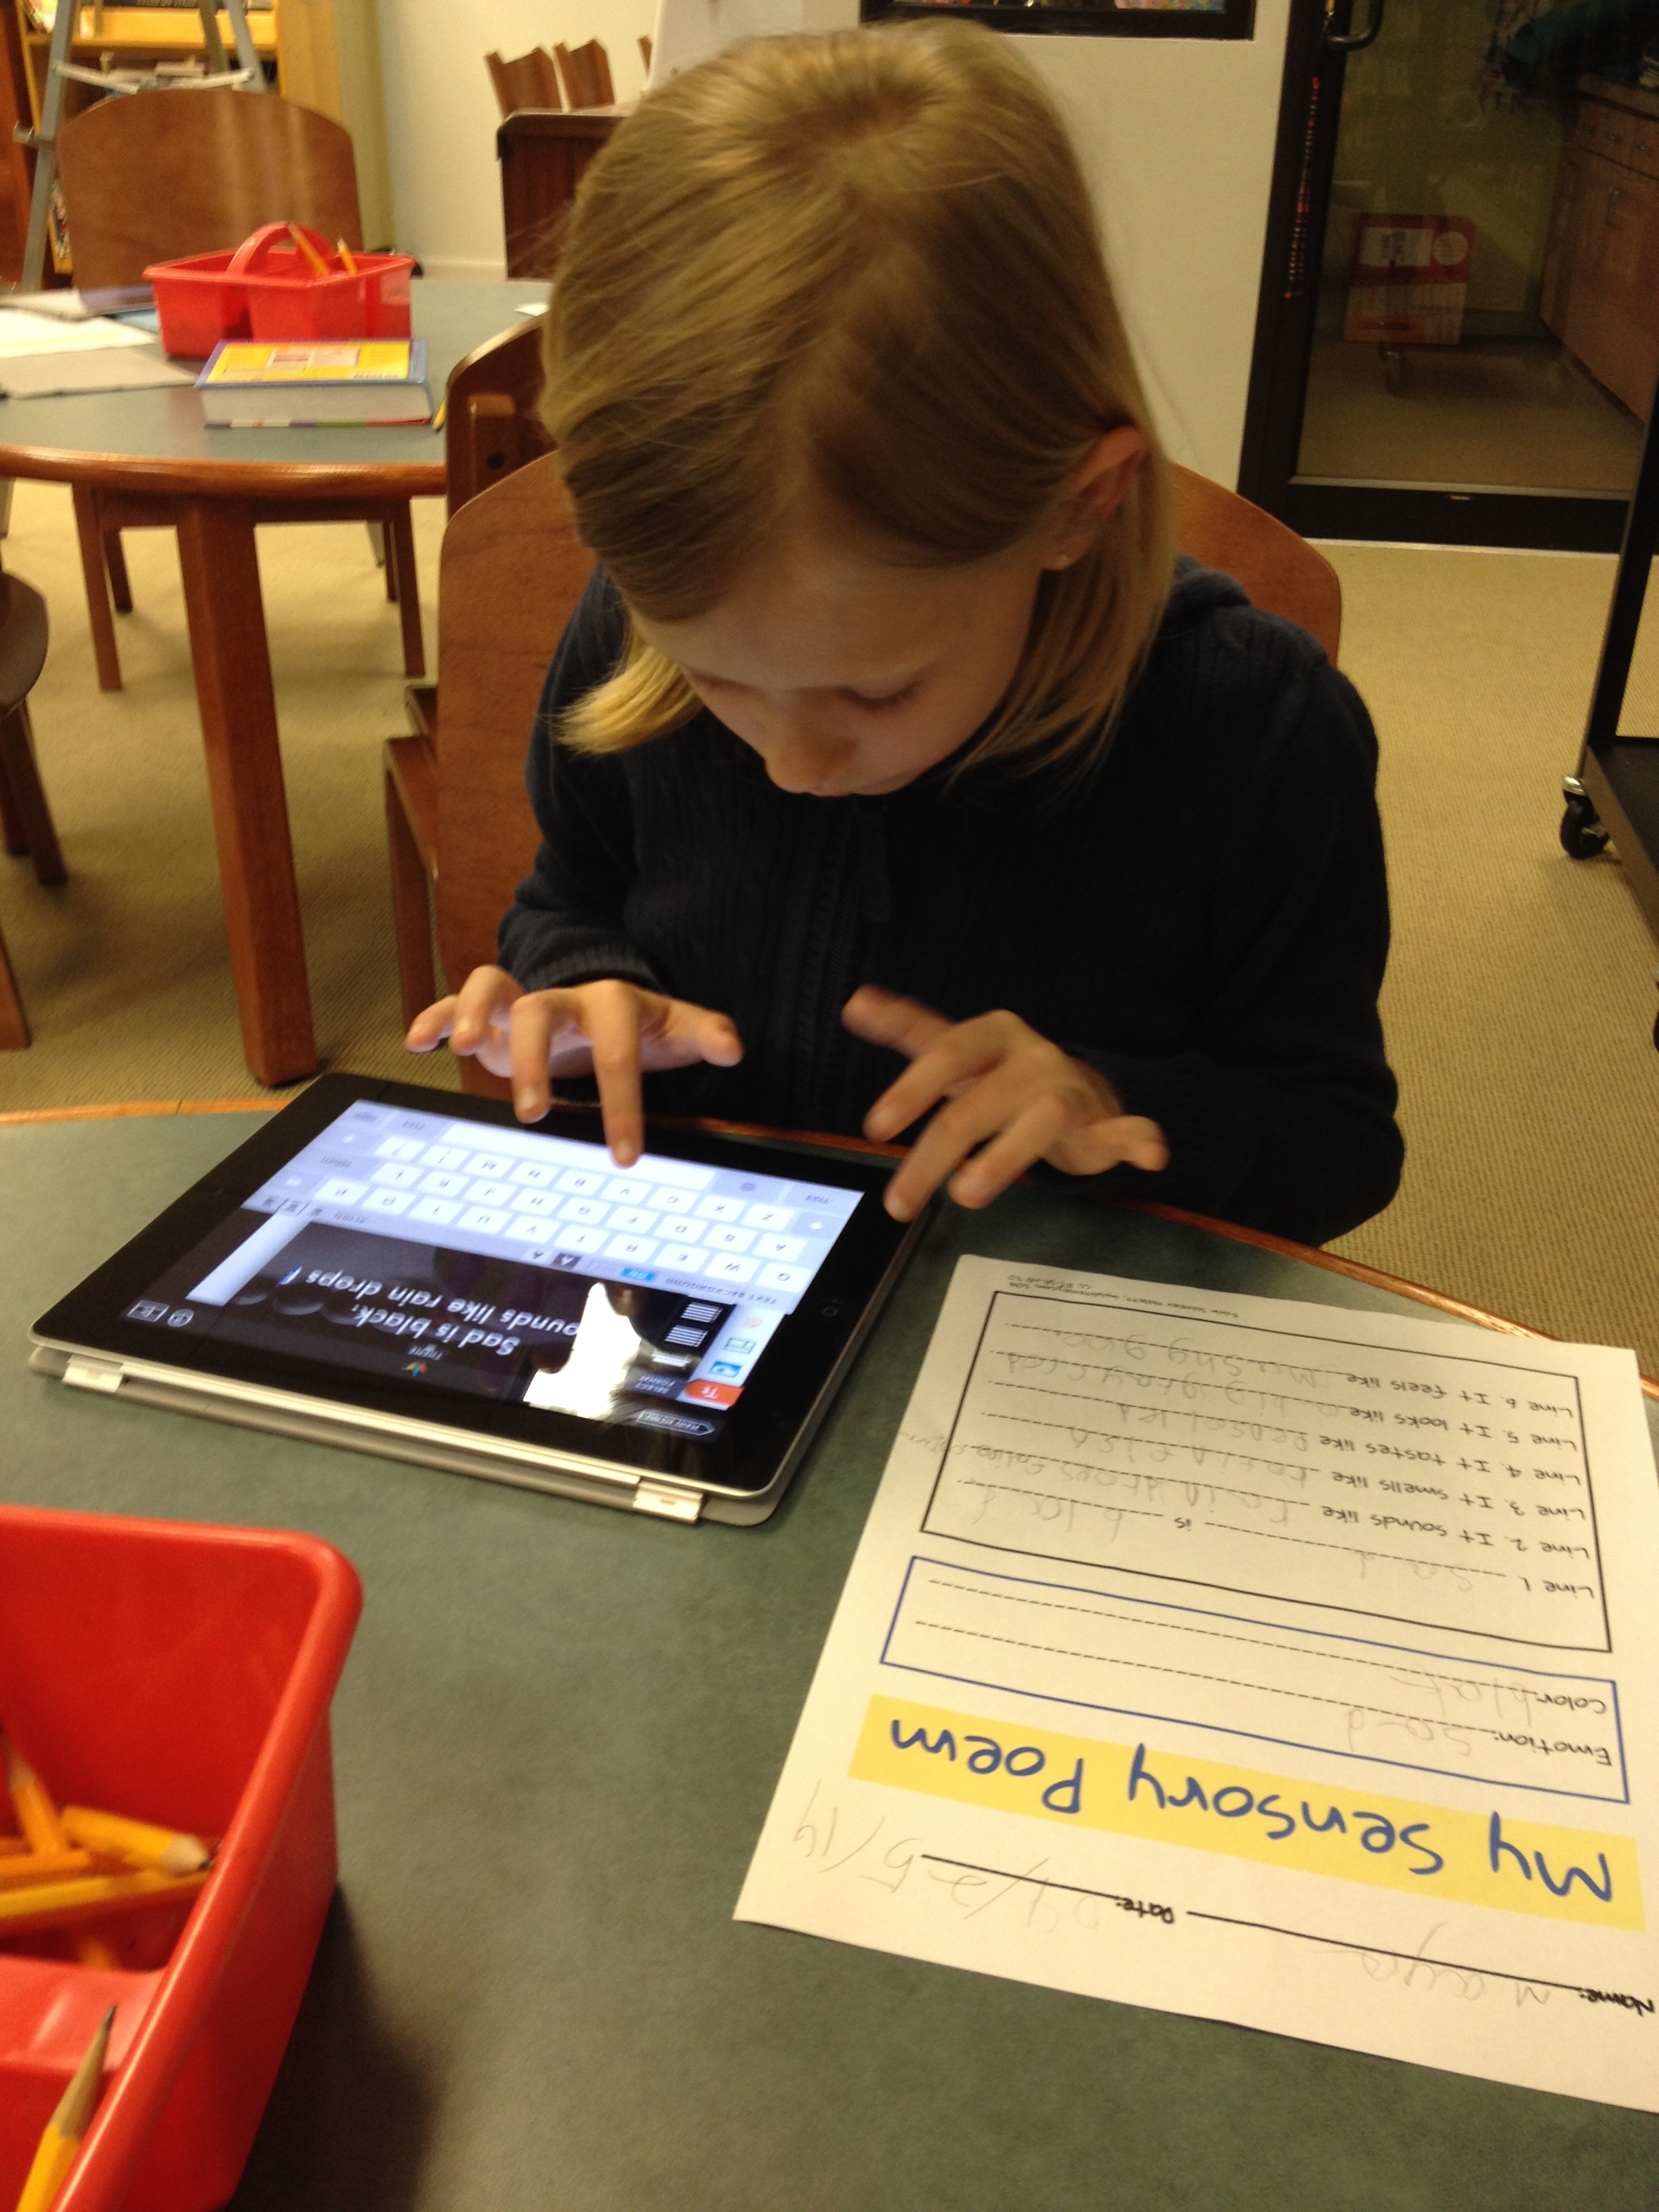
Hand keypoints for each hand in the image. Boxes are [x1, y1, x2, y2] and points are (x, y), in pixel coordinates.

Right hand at [407, 966, 742, 1164]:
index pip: (617, 1048)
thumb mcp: (674, 1029)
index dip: (622, 1101)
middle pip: (541, 1010)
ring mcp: (523, 999)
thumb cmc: (639, 1027)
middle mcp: (563, 997)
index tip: (625, 1156)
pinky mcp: (492, 1011)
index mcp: (612, 1004)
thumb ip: (704, 1035)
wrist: (601, 1000)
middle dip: (534, 1060)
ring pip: (491, 987)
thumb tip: (734, 1048)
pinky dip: (435, 1015)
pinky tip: (418, 1042)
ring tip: (464, 1048)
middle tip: (533, 1115)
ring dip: (474, 1014)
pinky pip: (456, 1000)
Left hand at [843, 986, 1166, 1220]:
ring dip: (1002, 1160)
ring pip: (1039, 1121)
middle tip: (898, 1204)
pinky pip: (1126, 1128)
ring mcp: (1070, 1089)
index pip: (944, 1055)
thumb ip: (909, 1028)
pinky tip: (1148, 1154)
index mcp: (991, 1035)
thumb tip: (854, 1001)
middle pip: (974, 1107)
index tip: (876, 1127)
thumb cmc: (1000, 1074)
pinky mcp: (1104, 1122)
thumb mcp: (956, 1049)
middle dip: (931, 1157)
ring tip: (967, 1195)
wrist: (1074, 1085)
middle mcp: (1031, 1057)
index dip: (911, 1089)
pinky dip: (1137, 1139)